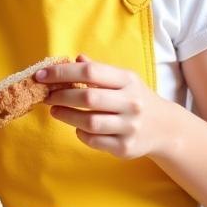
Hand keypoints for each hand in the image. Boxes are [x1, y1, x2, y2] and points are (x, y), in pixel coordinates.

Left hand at [39, 53, 168, 158]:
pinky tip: (77, 127)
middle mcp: (131, 103)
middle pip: (87, 97)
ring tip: (55, 111)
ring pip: (89, 122)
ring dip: (66, 115)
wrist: (165, 127)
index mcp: (128, 80)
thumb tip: (74, 59)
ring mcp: (130, 127)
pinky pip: (94, 141)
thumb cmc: (134, 98)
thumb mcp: (122, 79)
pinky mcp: (125, 148)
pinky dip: (80, 133)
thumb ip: (98, 70)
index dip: (62, 72)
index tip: (42, 76)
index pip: (90, 72)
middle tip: (47, 96)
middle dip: (61, 96)